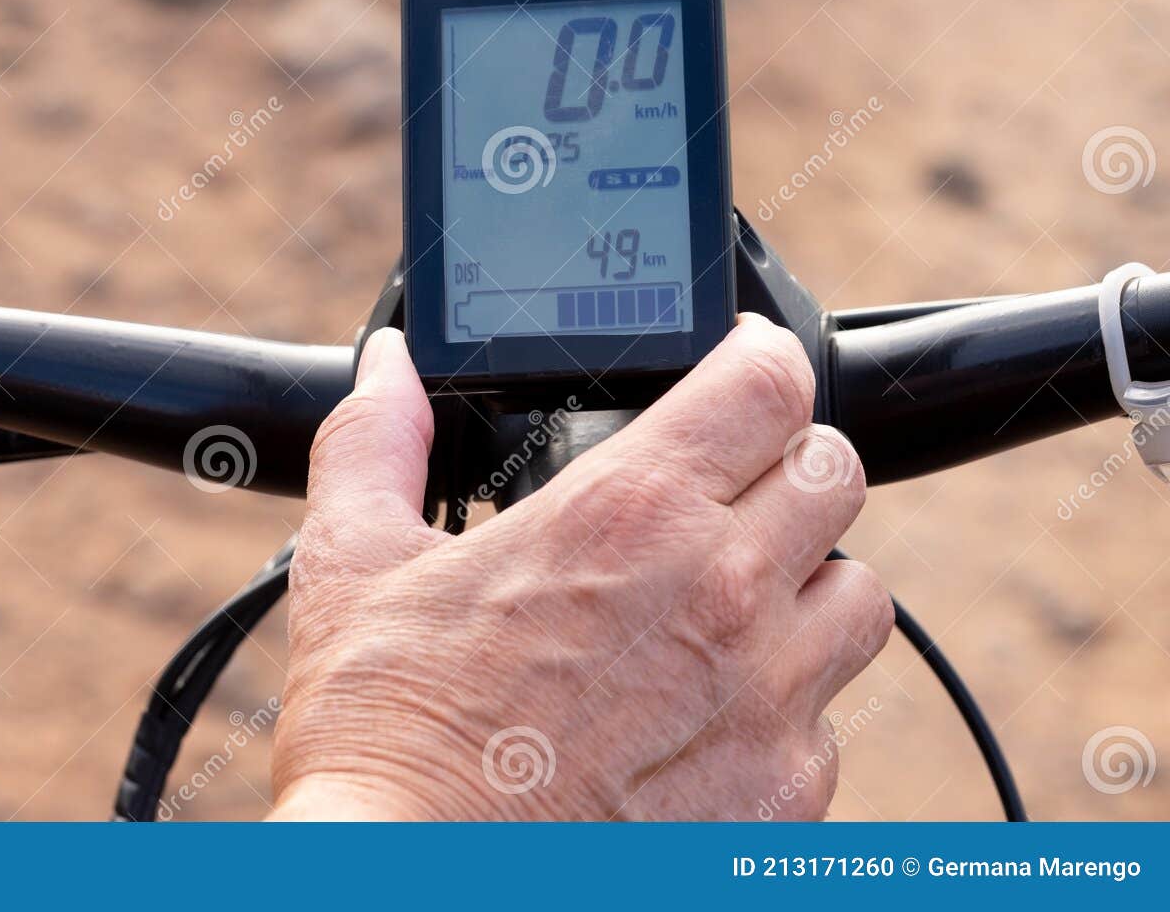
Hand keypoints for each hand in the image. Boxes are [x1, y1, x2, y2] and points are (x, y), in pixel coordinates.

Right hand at [268, 315, 888, 820]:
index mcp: (629, 513)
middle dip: (785, 464)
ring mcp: (767, 703)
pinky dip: (786, 704)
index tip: (732, 369)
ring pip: (860, 596)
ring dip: (807, 582)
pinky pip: (831, 722)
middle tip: (721, 491)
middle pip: (837, 472)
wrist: (418, 884)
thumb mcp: (356, 562)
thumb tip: (385, 373)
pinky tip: (704, 715)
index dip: (755, 358)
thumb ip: (377, 441)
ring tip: (728, 604)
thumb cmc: (385, 734)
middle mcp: (722, 595)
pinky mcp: (782, 799)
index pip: (770, 382)